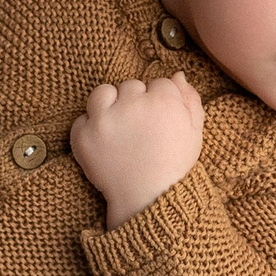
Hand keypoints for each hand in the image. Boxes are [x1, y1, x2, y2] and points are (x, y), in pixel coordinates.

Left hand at [70, 73, 206, 227]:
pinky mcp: (83, 136)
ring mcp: (104, 119)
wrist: (148, 201)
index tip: (160, 121)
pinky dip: (90, 128)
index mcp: (163, 101)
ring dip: (109, 105)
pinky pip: (82, 118)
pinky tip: (105, 143)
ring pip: (102, 92)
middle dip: (135, 102)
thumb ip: (190, 100)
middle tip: (140, 129)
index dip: (161, 102)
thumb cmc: (174, 167)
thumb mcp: (194, 133)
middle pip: (131, 85)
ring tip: (119, 128)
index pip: (160, 83)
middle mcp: (132, 104)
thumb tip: (178, 74)